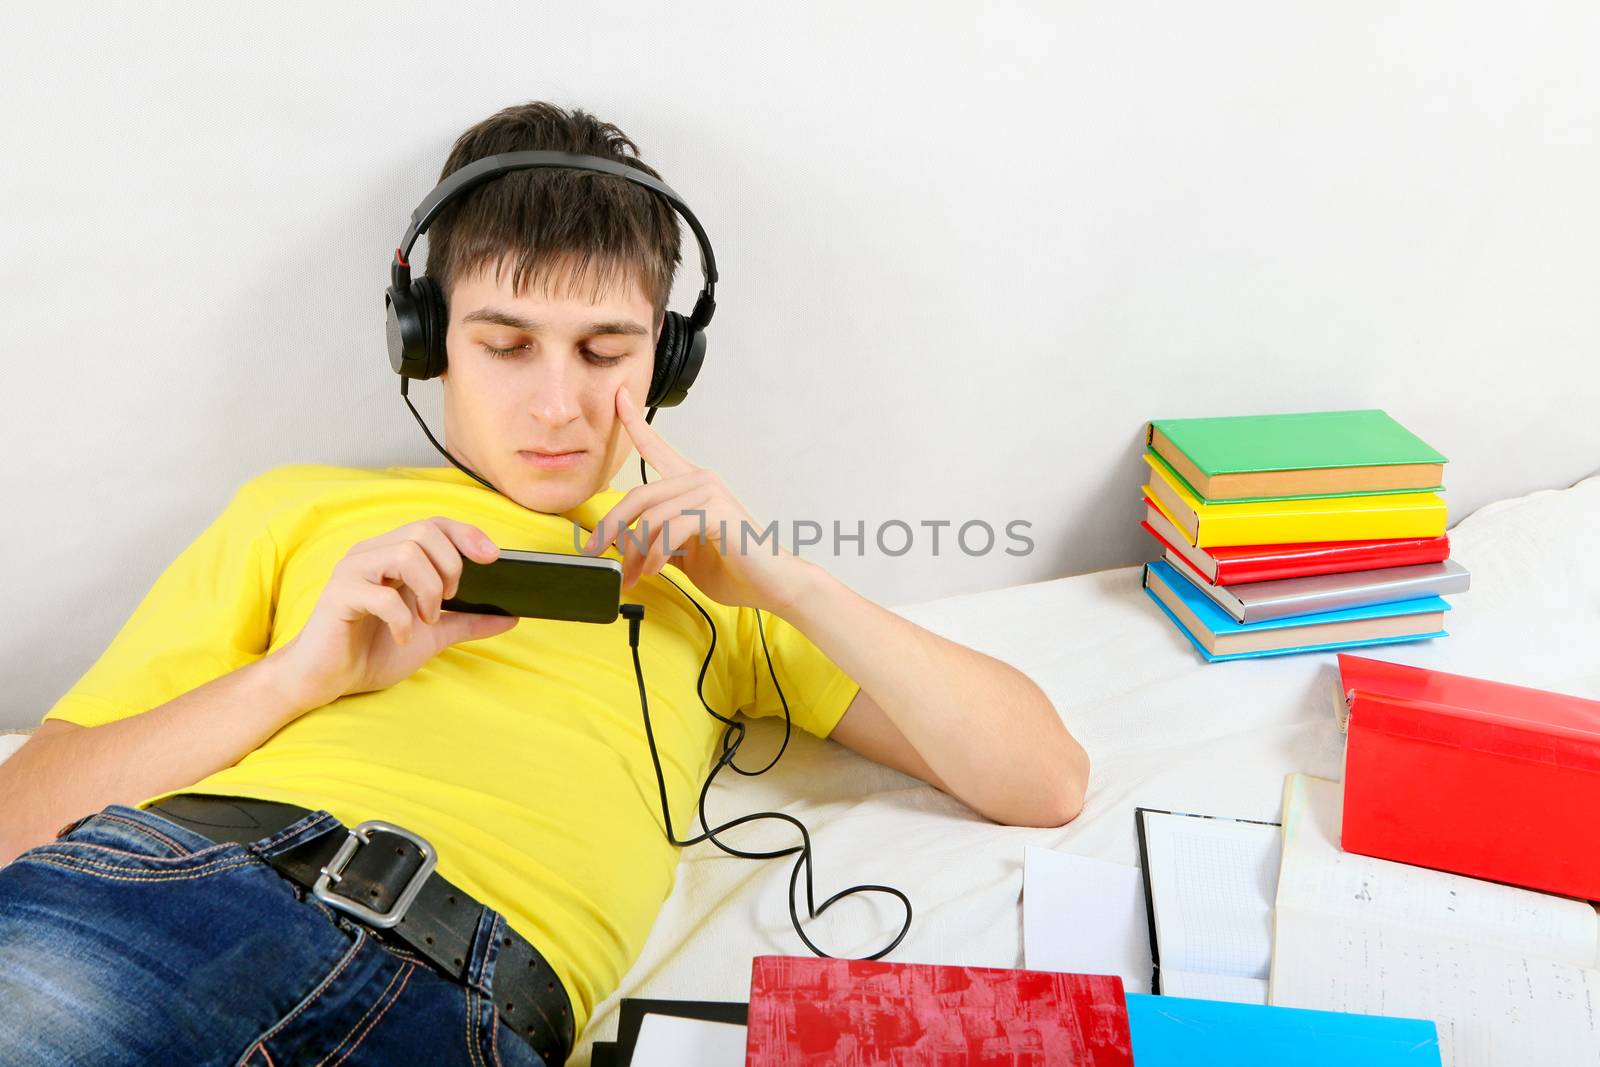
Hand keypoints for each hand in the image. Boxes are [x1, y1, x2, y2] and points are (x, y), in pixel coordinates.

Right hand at [272, 517, 519, 710]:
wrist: (326, 680)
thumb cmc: (372, 651)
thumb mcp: (433, 636)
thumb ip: (468, 622)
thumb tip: (512, 616)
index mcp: (393, 556)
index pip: (434, 525)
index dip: (466, 534)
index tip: (493, 557)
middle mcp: (372, 554)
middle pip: (423, 531)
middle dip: (450, 566)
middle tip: (449, 600)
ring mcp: (353, 571)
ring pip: (405, 553)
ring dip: (428, 589)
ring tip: (426, 619)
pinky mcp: (338, 596)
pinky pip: (380, 594)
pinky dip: (402, 618)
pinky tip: (403, 635)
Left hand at [582, 385, 818, 614]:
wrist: (770, 583)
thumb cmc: (731, 566)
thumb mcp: (683, 551)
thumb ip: (656, 539)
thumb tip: (621, 543)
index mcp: (691, 484)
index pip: (656, 448)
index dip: (633, 422)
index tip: (618, 397)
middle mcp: (700, 480)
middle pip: (638, 494)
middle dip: (611, 526)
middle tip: (595, 552)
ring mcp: (710, 493)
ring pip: (651, 516)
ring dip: (635, 552)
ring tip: (633, 576)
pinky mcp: (717, 511)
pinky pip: (671, 529)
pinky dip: (656, 554)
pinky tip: (654, 569)